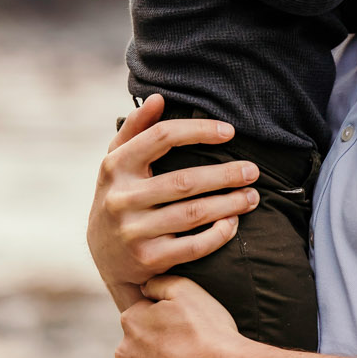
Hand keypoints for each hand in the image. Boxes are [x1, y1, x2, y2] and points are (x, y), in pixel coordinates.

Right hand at [89, 94, 260, 308]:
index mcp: (115, 166)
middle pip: (185, 181)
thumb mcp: (117, 162)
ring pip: (194, 214)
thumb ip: (135, 128)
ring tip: (252, 196)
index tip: (230, 132)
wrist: (103, 256)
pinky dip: (219, 234)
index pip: (161, 137)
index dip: (199, 131)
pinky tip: (234, 223)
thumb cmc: (120, 195)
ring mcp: (134, 231)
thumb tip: (158, 98)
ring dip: (230, 204)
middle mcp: (121, 198)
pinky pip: (194, 246)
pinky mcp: (148, 259)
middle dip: (226, 174)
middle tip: (253, 170)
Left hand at [118, 276, 246, 357]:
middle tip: (191, 343)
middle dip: (160, 341)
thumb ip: (160, 282)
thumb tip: (145, 287)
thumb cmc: (210, 333)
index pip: (143, 312)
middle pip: (141, 342)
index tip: (186, 322)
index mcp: (131, 321)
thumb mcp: (188, 290)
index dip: (168, 315)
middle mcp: (125, 353)